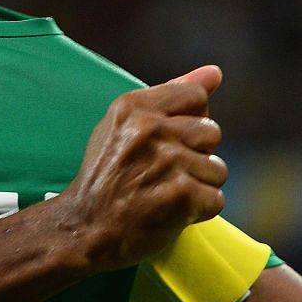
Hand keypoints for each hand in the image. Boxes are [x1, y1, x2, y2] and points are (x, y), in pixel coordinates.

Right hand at [50, 65, 228, 271]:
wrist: (82, 230)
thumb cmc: (105, 178)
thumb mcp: (123, 126)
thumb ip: (171, 95)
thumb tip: (215, 72)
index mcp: (134, 106)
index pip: (197, 97)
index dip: (190, 122)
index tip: (169, 143)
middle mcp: (150, 129)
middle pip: (212, 133)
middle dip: (196, 156)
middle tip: (164, 175)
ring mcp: (168, 162)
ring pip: (218, 169)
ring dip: (199, 186)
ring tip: (166, 195)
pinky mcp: (181, 195)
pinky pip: (216, 199)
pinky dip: (199, 212)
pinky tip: (172, 213)